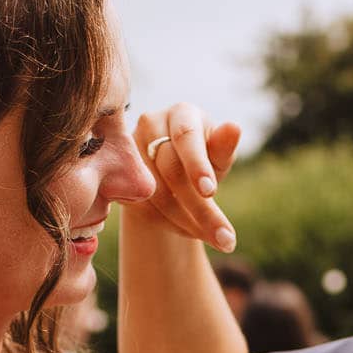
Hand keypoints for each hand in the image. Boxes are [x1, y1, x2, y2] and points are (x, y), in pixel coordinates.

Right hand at [130, 104, 241, 250]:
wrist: (175, 172)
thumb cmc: (205, 157)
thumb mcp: (218, 154)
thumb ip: (223, 146)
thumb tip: (234, 128)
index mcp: (182, 113)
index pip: (186, 137)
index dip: (197, 165)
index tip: (210, 192)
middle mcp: (151, 123)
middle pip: (171, 170)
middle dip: (201, 208)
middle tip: (226, 239)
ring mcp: (130, 149)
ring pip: (155, 193)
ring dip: (186, 221)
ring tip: (214, 238)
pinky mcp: (118, 174)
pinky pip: (141, 205)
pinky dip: (167, 223)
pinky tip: (189, 229)